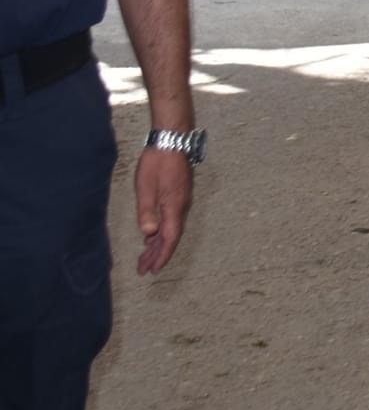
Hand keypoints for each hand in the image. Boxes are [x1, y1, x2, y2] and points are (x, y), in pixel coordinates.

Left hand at [135, 148, 193, 274]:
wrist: (173, 140)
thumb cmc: (158, 162)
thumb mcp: (146, 187)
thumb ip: (147, 211)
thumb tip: (148, 233)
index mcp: (174, 207)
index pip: (170, 238)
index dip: (161, 256)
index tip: (152, 270)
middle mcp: (182, 206)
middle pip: (172, 236)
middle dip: (158, 254)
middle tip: (144, 269)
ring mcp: (182, 199)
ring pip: (172, 228)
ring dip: (159, 243)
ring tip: (146, 256)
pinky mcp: (179, 193)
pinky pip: (172, 218)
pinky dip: (162, 230)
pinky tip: (153, 233)